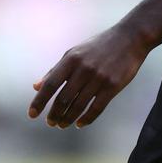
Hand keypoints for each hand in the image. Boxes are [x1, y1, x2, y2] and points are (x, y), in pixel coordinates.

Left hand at [28, 24, 149, 127]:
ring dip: (67, 118)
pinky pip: (96, 108)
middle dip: (54, 114)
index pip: (50, 84)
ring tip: (62, 124)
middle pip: (63, 99)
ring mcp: (99, 78)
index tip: (31, 114)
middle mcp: (83, 69)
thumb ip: (56, 70)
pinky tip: (80, 124)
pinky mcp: (113, 86)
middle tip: (50, 122)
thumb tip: (36, 86)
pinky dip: (86, 119)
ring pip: (78, 106)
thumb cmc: (98, 46)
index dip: (39, 101)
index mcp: (71, 59)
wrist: (130, 38)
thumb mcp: (74, 53)